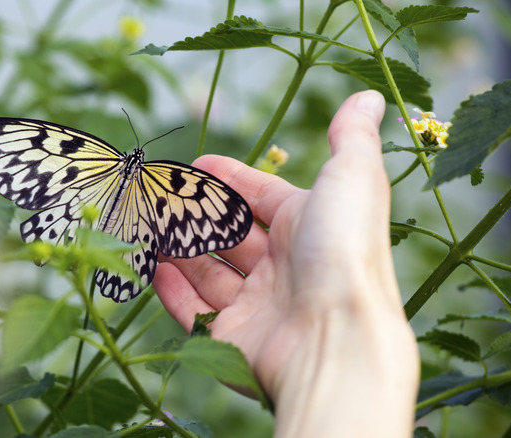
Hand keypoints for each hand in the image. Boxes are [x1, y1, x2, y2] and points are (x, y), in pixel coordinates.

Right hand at [154, 91, 418, 436]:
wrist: (337, 339)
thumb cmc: (346, 252)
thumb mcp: (353, 178)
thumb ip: (353, 137)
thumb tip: (365, 97)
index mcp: (310, 229)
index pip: (263, 197)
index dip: (231, 179)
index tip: (195, 166)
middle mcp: (285, 269)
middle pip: (230, 235)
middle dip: (195, 213)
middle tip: (158, 194)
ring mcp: (257, 307)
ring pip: (207, 271)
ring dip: (177, 248)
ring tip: (145, 225)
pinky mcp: (231, 341)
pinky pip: (193, 311)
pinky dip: (170, 289)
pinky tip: (150, 266)